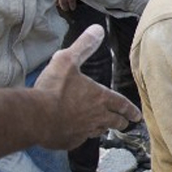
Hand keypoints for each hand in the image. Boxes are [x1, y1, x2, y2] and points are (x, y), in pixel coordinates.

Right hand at [34, 25, 141, 149]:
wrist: (35, 117)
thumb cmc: (53, 88)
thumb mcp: (67, 60)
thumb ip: (84, 46)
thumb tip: (98, 29)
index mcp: (100, 98)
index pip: (121, 104)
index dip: (130, 110)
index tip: (137, 116)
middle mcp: (96, 117)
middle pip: (115, 122)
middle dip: (121, 122)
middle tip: (124, 123)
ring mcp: (83, 132)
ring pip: (99, 131)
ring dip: (103, 128)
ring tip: (103, 128)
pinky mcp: (70, 142)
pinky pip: (80, 139)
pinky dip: (81, 136)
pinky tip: (77, 134)